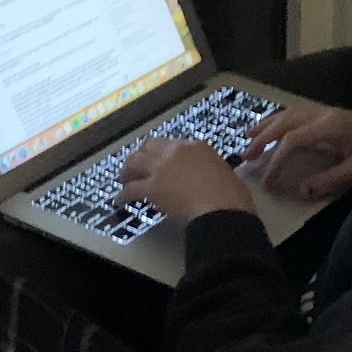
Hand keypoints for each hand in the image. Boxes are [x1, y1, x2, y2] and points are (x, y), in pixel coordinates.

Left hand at [116, 137, 254, 225]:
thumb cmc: (231, 196)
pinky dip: (123, 196)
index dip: (160, 152)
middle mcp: (175, 152)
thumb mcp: (223, 171)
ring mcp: (162, 168)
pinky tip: (120, 200)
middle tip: (134, 165)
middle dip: (139, 156)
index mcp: (196, 146)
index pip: (170, 143)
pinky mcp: (152, 187)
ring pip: (134, 163)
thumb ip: (208, 169)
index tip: (157, 158)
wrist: (223, 208)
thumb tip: (204, 178)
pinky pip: (131, 190)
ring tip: (123, 179)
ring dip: (127, 171)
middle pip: (148, 147)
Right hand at [241, 102, 351, 201]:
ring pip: (288, 113)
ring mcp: (325, 110)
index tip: (267, 180)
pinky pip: (297, 112)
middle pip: (284, 122)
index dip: (276, 160)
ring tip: (247, 137)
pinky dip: (280, 119)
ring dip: (266, 125)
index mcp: (330, 126)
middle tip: (245, 157)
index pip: (292, 140)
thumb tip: (302, 190)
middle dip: (262, 138)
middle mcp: (323, 114)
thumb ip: (331, 179)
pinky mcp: (328, 113)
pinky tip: (272, 127)